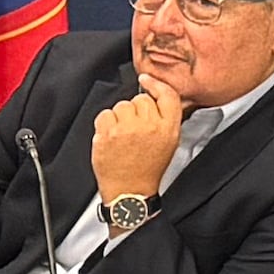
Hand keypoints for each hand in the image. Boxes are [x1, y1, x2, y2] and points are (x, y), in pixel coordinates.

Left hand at [89, 80, 187, 205]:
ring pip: (121, 106)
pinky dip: (105, 124)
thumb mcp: (169, 143)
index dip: (155, 84)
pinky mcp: (108, 133)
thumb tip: (155, 97)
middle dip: (135, 110)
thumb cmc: (147, 170)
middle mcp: (150, 126)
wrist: (130, 192)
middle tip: (134, 129)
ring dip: (119, 117)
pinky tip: (111, 137)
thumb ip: (165, 119)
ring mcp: (128, 129)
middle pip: (140, 99)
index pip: (167, 95)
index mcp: (169, 128)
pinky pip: (105, 114)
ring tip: (122, 136)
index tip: (146, 81)